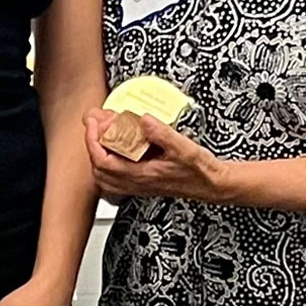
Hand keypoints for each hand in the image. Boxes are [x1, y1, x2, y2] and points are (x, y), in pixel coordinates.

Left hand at [85, 111, 224, 202]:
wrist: (213, 186)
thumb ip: (163, 133)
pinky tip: (119, 147)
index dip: (92, 141)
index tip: (94, 122)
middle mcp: (137, 183)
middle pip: (98, 171)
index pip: (103, 162)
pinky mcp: (144, 183)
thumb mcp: (184, 148)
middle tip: (97, 125)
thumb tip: (143, 119)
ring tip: (104, 135)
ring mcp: (139, 185)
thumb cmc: (200, 171)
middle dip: (92, 146)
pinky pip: (116, 177)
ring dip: (99, 155)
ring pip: (105, 178)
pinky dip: (110, 161)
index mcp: (141, 175)